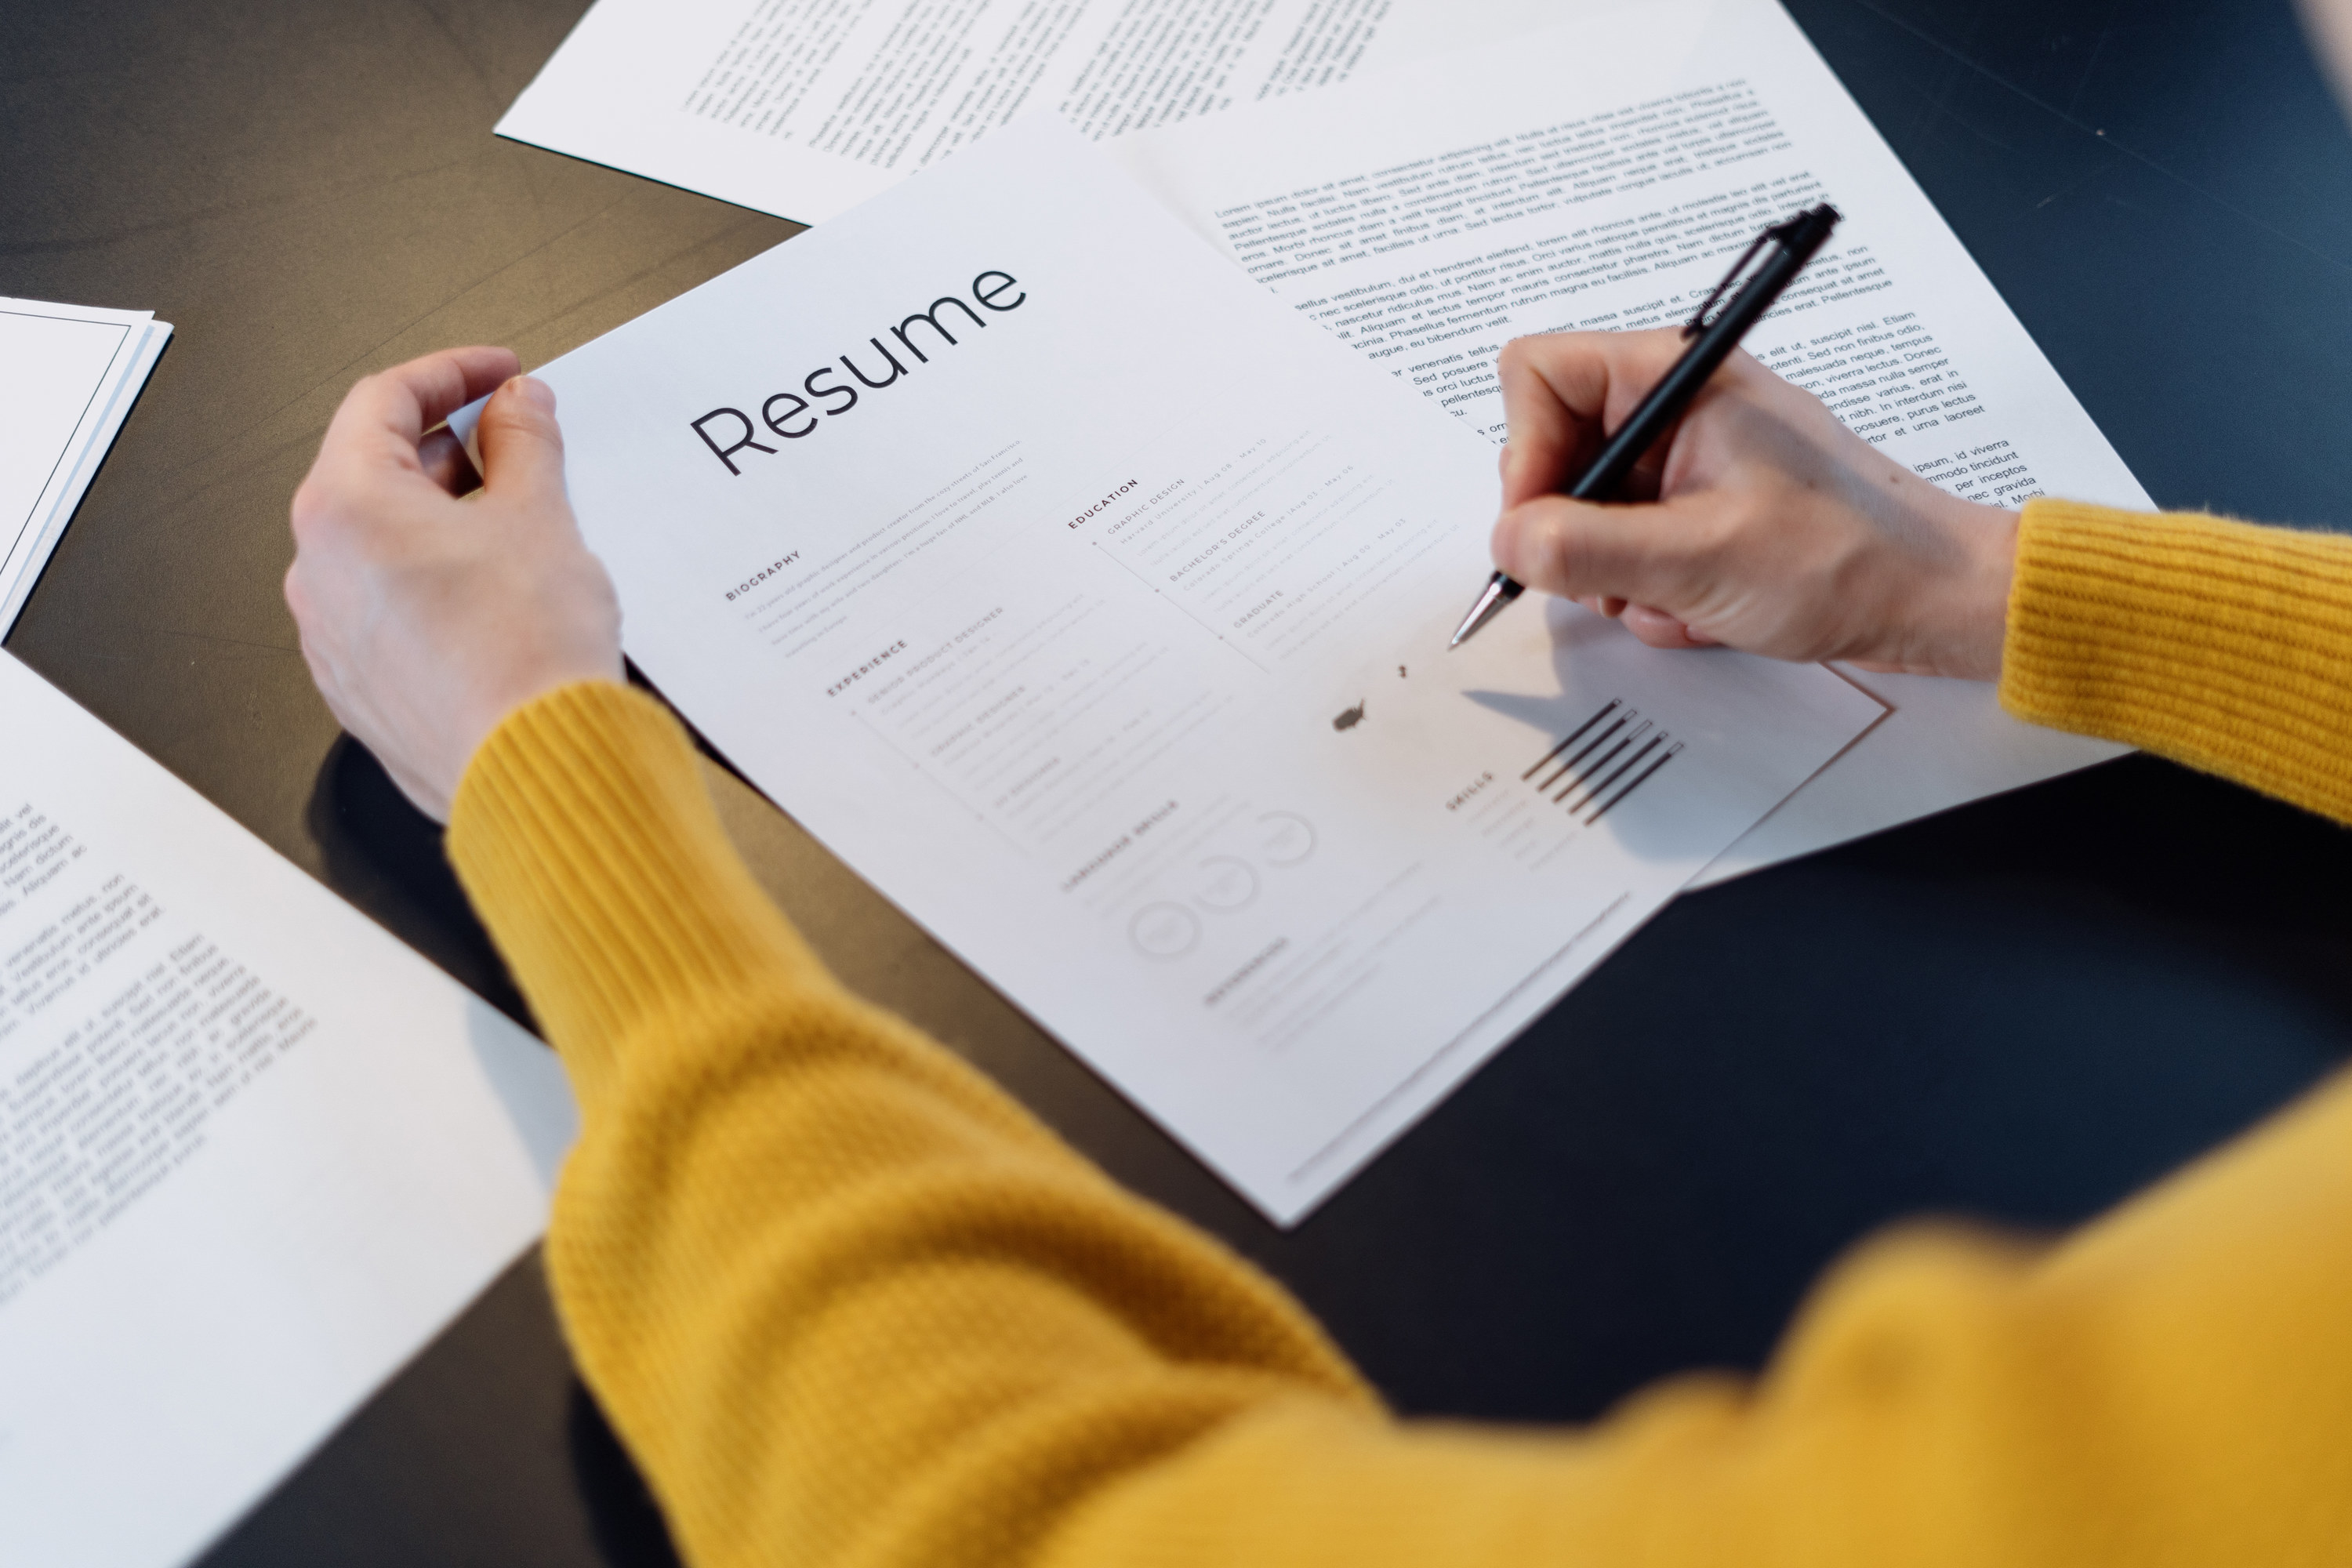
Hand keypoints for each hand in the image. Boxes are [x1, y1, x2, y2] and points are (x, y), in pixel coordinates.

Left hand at [285, 347, 622, 821]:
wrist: (537, 769)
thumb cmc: (526, 653)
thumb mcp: (541, 516)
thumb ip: (525, 443)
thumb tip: (517, 407)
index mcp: (345, 507)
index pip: (382, 399)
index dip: (451, 373)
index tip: (500, 374)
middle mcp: (317, 569)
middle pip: (372, 471)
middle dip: (449, 448)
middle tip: (518, 445)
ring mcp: (330, 634)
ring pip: (378, 544)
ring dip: (441, 517)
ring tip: (517, 525)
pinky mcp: (357, 687)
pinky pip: (386, 606)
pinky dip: (432, 579)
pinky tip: (495, 594)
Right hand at [1488, 329, 2019, 679]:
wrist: (1931, 600)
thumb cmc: (1850, 558)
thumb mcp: (1700, 558)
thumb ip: (1588, 548)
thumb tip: (1509, 542)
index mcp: (1677, 378)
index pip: (1538, 374)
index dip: (1526, 453)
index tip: (1544, 523)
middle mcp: (1674, 407)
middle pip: (1551, 451)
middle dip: (1571, 529)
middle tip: (1611, 573)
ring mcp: (1684, 460)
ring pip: (1583, 512)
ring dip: (1613, 572)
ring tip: (1675, 595)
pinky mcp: (1695, 507)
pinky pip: (1625, 548)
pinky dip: (1649, 589)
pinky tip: (1700, 605)